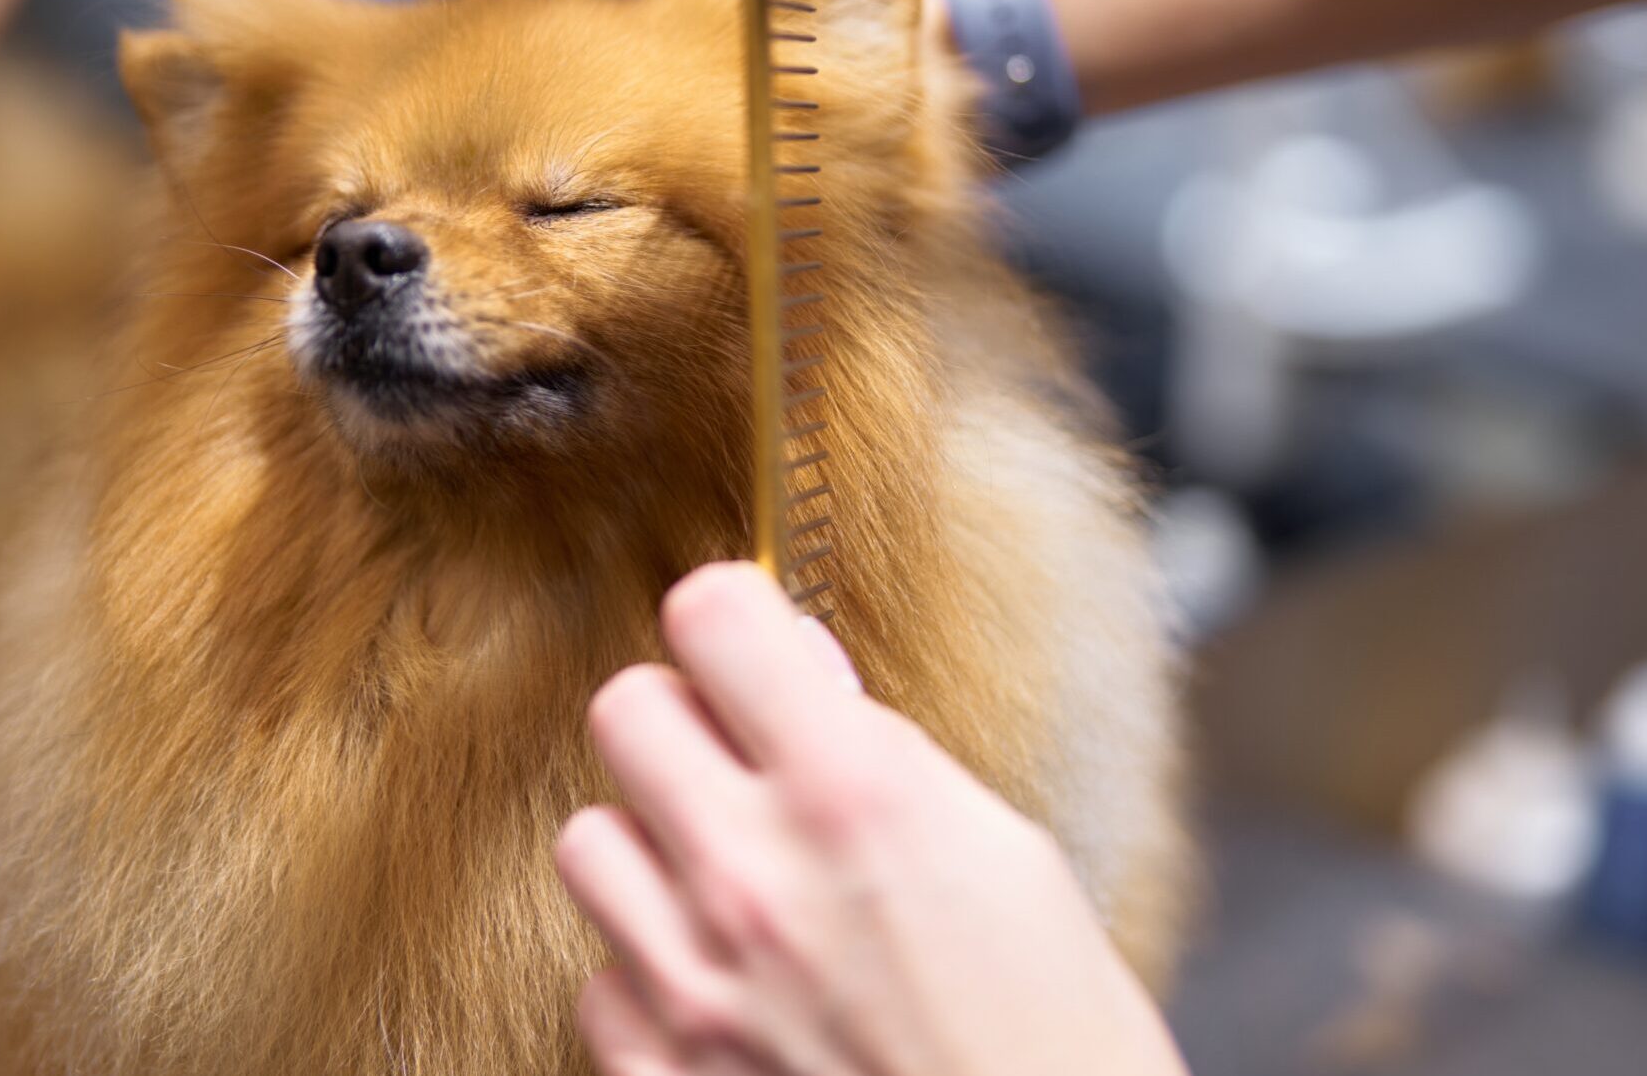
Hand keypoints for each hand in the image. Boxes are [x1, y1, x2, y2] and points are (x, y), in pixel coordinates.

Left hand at [557, 563, 1189, 1075]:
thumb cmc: (1056, 1048)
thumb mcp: (1007, 859)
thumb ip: (884, 759)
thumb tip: (802, 679)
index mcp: (856, 801)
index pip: (712, 615)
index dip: (734, 616)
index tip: (754, 644)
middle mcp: (752, 879)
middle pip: (624, 709)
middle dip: (685, 719)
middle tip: (741, 760)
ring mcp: (691, 986)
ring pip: (589, 841)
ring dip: (652, 848)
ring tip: (728, 884)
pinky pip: (598, 979)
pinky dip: (648, 977)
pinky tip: (723, 989)